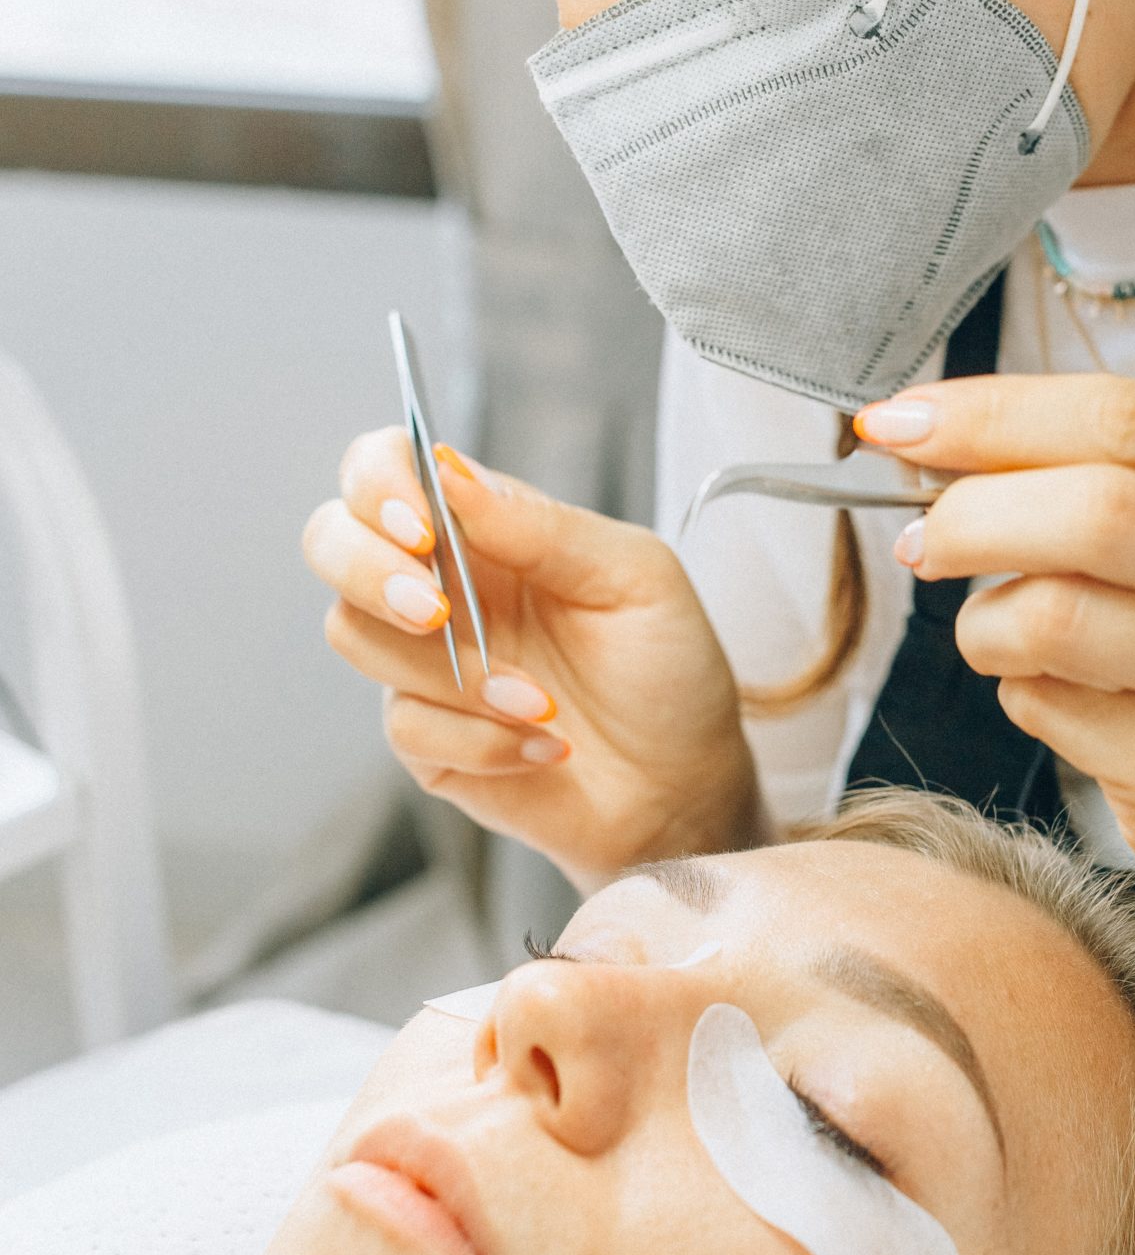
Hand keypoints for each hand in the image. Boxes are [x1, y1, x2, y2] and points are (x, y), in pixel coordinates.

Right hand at [302, 433, 760, 889]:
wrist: (683, 785)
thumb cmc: (668, 671)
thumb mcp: (633, 577)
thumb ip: (541, 525)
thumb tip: (451, 474)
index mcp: (485, 529)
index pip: (385, 469)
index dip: (378, 485)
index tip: (420, 528)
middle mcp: (441, 586)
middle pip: (331, 542)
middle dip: (369, 572)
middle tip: (439, 613)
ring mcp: (424, 664)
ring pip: (354, 634)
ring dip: (454, 673)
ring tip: (541, 700)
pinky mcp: (426, 738)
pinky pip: (406, 724)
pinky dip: (482, 737)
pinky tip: (542, 744)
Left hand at [856, 374, 1134, 939]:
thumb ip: (1106, 483)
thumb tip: (933, 441)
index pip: (1131, 420)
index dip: (996, 414)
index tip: (899, 425)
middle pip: (1097, 510)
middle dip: (971, 515)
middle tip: (921, 543)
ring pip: (1059, 615)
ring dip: (985, 621)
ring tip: (994, 635)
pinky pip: (1053, 708)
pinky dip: (1019, 693)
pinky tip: (1056, 699)